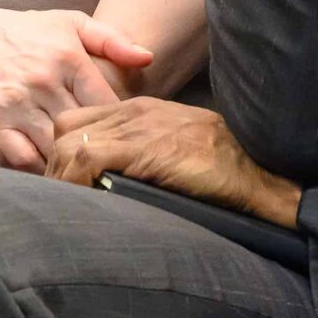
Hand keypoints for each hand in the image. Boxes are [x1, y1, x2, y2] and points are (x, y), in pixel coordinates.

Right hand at [0, 0, 154, 171]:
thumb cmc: (23, 30)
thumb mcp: (67, 22)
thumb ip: (110, 39)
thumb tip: (148, 58)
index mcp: (68, 57)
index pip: (109, 103)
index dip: (120, 122)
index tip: (125, 132)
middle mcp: (43, 80)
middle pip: (86, 129)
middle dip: (100, 146)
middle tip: (112, 159)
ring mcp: (17, 102)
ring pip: (57, 147)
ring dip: (73, 161)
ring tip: (86, 169)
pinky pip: (24, 157)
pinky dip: (41, 168)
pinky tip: (53, 169)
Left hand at [45, 98, 301, 229]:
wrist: (261, 169)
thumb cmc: (225, 168)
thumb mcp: (176, 149)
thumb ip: (143, 155)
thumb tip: (109, 183)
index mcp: (139, 110)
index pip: (78, 121)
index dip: (64, 153)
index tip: (65, 182)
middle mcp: (131, 112)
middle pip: (65, 130)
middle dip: (56, 166)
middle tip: (59, 199)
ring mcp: (135, 127)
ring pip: (70, 144)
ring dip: (62, 177)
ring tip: (67, 207)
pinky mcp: (141, 148)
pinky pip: (87, 159)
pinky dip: (75, 181)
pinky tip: (80, 202)